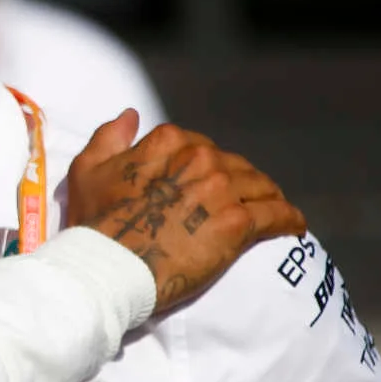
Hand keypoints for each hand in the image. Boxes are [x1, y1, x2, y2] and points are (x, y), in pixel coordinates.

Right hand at [66, 111, 305, 311]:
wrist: (106, 267)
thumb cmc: (92, 224)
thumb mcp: (86, 171)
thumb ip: (110, 137)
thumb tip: (131, 114)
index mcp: (166, 142)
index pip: (197, 145)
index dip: (201, 165)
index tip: (202, 181)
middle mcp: (199, 158)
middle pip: (233, 165)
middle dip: (238, 180)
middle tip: (237, 200)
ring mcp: (221, 189)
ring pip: (259, 187)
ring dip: (267, 196)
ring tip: (270, 209)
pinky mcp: (238, 223)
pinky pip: (276, 215)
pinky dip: (288, 219)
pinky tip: (294, 225)